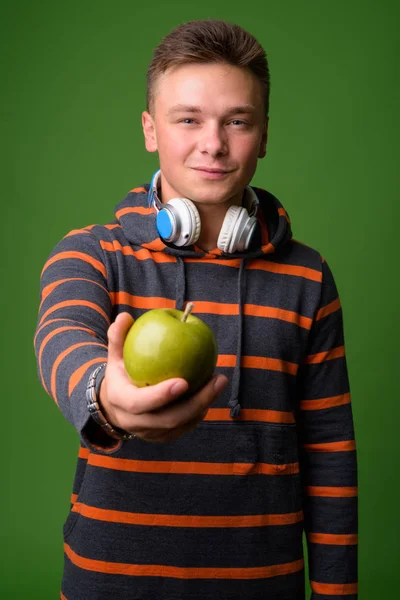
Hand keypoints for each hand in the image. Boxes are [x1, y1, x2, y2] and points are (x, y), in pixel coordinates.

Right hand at [100, 312, 227, 441]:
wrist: (114, 404)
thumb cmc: (120, 371)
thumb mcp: (115, 354)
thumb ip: (118, 336)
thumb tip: (125, 316)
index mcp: (120, 401)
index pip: (140, 403)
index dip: (161, 395)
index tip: (184, 381)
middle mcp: (134, 422)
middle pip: (168, 419)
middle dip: (196, 402)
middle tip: (217, 379)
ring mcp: (149, 433)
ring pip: (181, 425)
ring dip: (203, 405)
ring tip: (219, 381)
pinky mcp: (163, 437)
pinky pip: (185, 427)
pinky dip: (200, 411)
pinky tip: (212, 392)